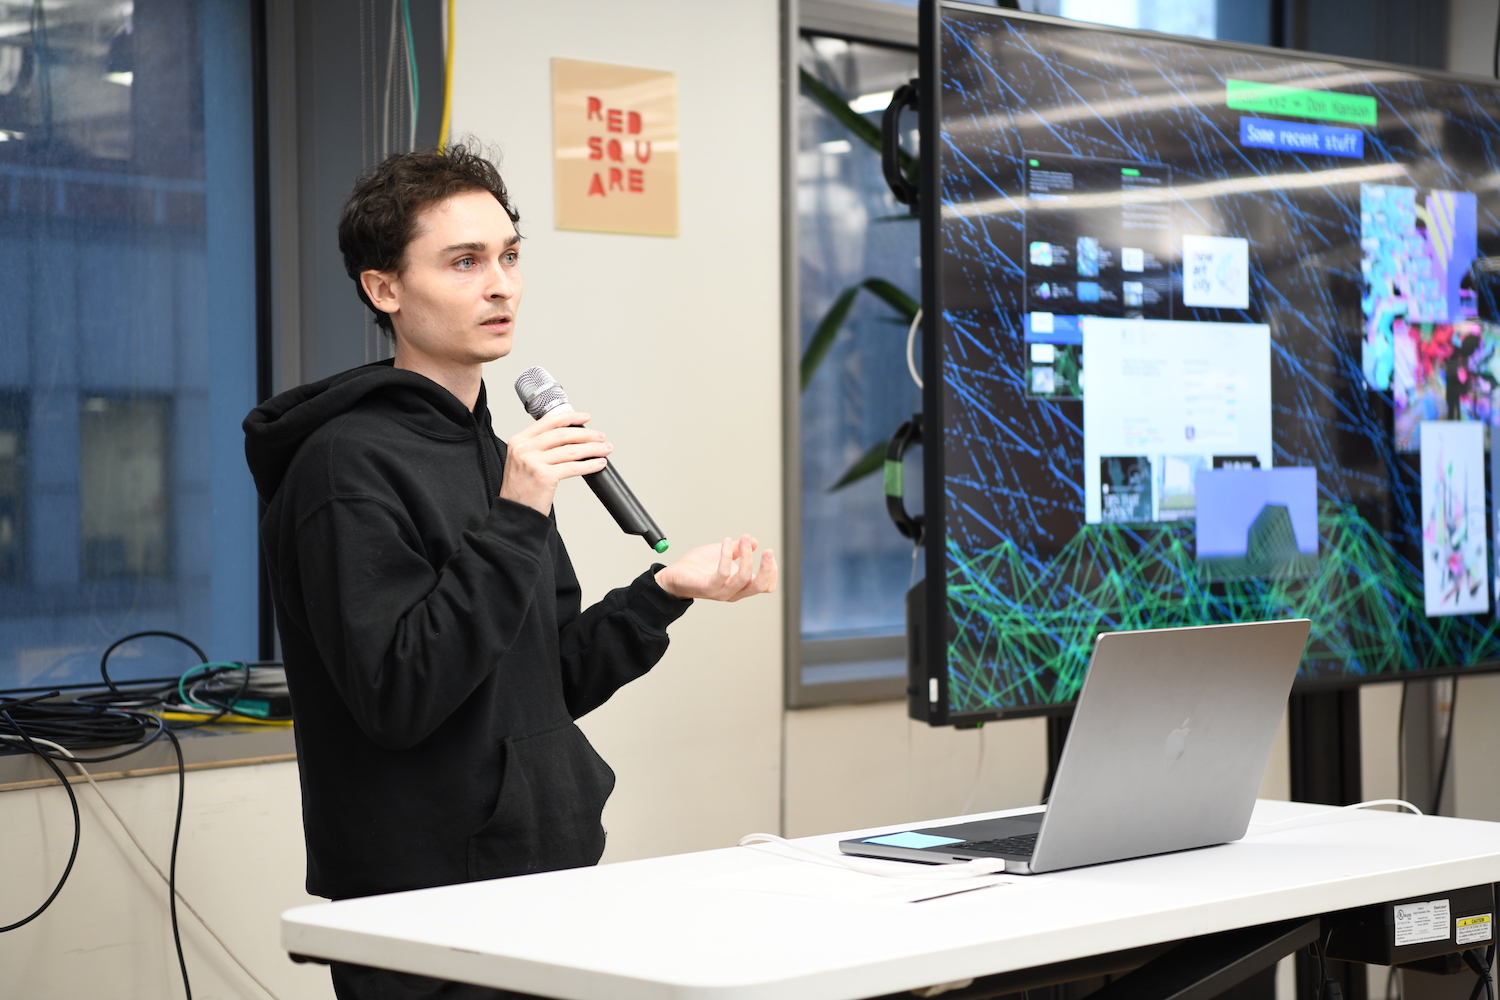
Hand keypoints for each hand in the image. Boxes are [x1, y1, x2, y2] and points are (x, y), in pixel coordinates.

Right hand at [499, 410, 611, 514]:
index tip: (585, 418)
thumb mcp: (522, 461)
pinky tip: (599, 464)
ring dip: (593, 449)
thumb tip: (571, 438)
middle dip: (586, 434)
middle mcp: (524, 449)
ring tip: (605, 449)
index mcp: (519, 441)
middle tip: (600, 437)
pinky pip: (574, 467)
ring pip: (571, 450)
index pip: (548, 422)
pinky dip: (590, 465)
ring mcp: (534, 462)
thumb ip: (539, 446)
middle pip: (562, 434)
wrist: (515, 513)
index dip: (570, 417)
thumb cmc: (521, 490)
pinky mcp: (544, 476)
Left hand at [655, 535, 776, 601]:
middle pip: (760, 586)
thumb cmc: (700, 567)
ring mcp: (721, 592)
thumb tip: (753, 541)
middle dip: (767, 568)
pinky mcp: (708, 587)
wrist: (676, 575)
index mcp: (741, 586)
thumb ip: (740, 549)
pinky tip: (726, 542)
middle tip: (768, 550)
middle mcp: (734, 592)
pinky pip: (723, 573)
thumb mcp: (725, 554)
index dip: (772, 571)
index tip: (768, 552)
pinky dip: (726, 555)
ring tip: (744, 539)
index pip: (766, 586)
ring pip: (743, 579)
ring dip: (747, 556)